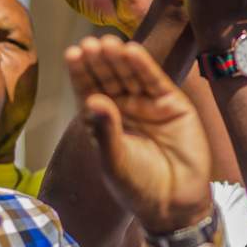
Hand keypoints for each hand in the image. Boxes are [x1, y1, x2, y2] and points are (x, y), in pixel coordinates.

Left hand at [65, 34, 211, 232]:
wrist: (174, 202)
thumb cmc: (138, 186)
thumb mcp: (115, 160)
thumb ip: (105, 130)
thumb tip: (92, 99)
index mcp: (102, 121)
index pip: (88, 90)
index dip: (81, 72)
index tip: (73, 54)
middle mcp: (123, 108)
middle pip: (108, 78)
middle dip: (99, 61)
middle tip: (90, 44)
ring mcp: (147, 104)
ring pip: (130, 75)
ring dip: (119, 58)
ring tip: (108, 43)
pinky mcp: (172, 104)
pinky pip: (155, 81)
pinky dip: (144, 66)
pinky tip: (132, 51)